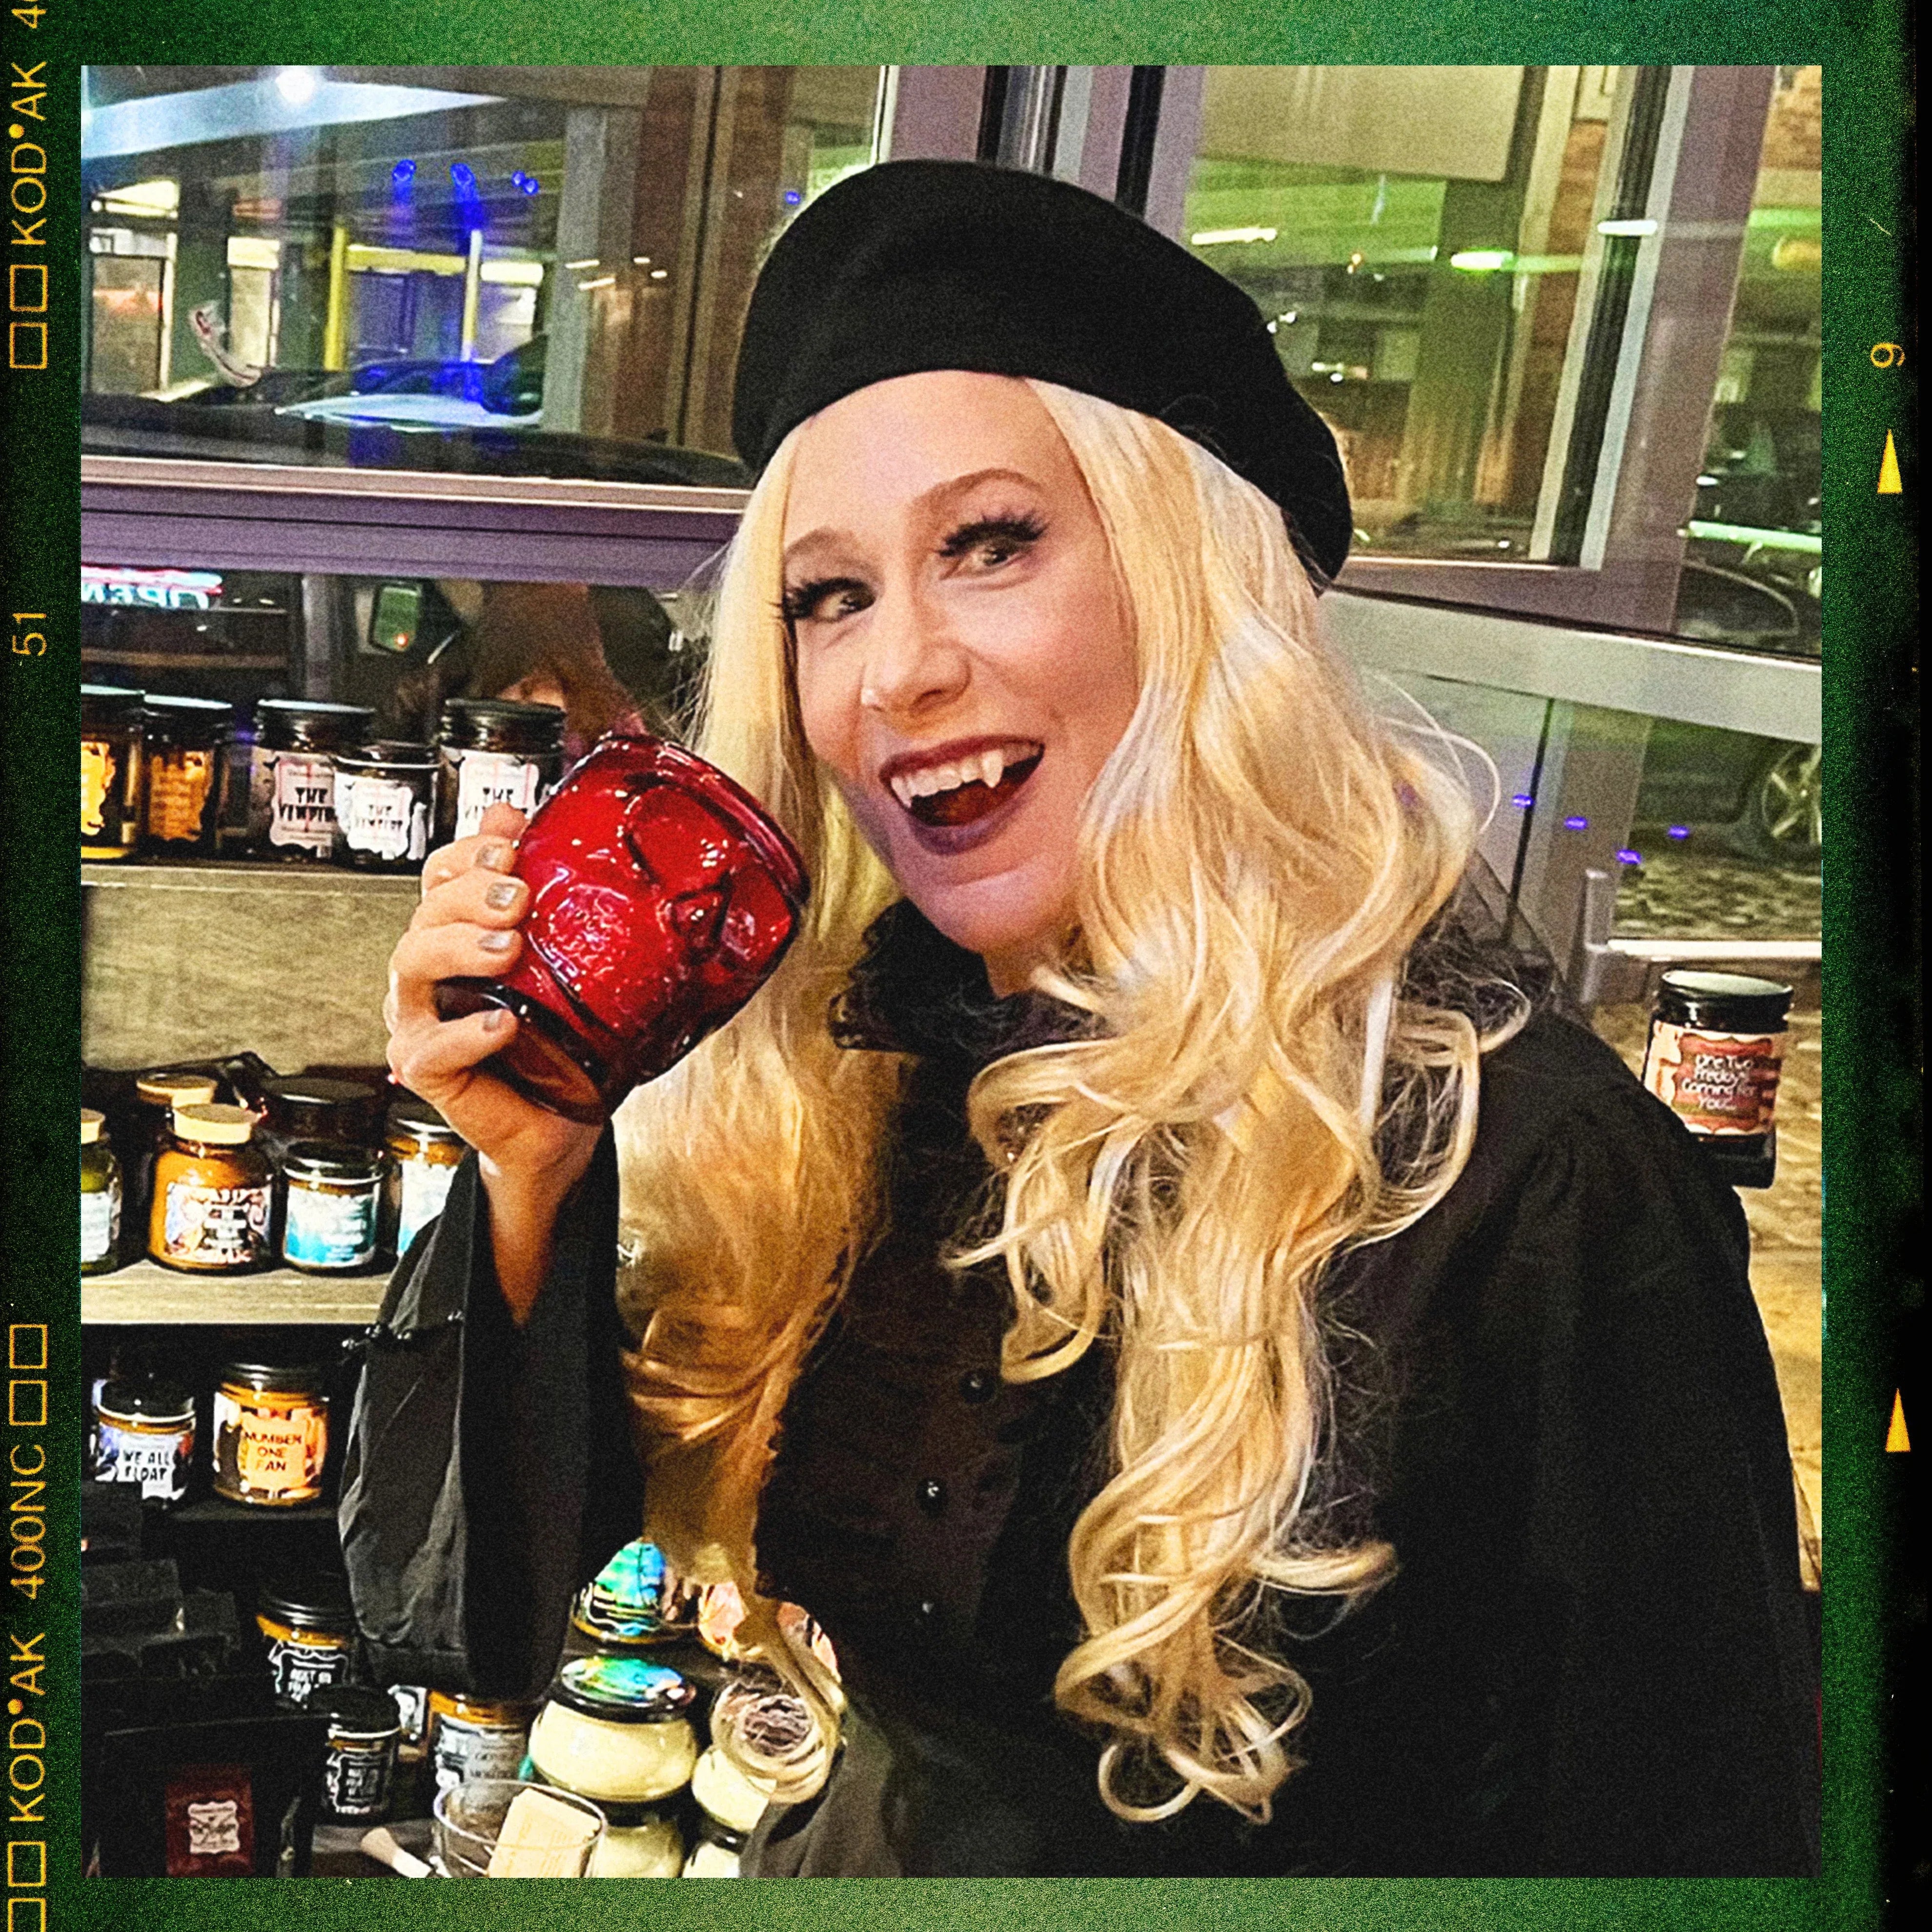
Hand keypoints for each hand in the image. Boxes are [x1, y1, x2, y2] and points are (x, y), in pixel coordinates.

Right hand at [385, 802, 599, 1213]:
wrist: (559, 1119)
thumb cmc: (556, 1040)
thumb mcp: (565, 964)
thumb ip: (551, 900)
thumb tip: (543, 829)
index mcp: (457, 936)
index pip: (441, 877)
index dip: (466, 854)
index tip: (509, 843)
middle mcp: (430, 973)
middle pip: (425, 913)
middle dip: (469, 895)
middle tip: (518, 898)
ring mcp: (421, 1020)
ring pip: (412, 964)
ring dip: (459, 947)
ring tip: (509, 948)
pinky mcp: (427, 1070)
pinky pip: (431, 1048)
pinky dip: (464, 1033)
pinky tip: (501, 1025)